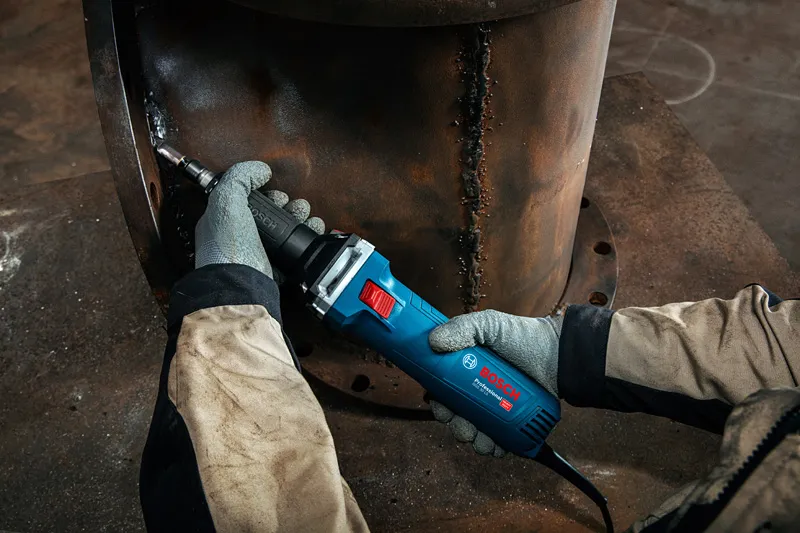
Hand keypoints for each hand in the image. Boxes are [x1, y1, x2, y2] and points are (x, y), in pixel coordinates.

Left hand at [195, 161, 324, 278]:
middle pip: (269, 214)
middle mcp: (240, 238)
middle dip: (287, 205)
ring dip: (300, 219)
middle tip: (296, 206)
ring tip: (308, 216)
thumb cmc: (229, 248)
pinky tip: (314, 230)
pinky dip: (308, 238)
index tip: (275, 193)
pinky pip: (295, 250)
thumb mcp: (226, 200)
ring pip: (284, 230)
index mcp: (223, 221)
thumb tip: (260, 170)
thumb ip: (240, 177)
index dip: (263, 191)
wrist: (243, 287)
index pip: (245, 199)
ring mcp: (258, 254)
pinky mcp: (276, 269)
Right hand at [427, 310, 562, 456]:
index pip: (443, 391)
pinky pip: (497, 441)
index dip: (439, 403)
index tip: (441, 407)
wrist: (559, 356)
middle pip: (456, 416)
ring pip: (475, 432)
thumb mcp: (490, 325)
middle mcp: (478, 390)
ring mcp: (495, 408)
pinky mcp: (512, 422)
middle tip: (464, 426)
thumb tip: (434, 342)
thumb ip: (463, 327)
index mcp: (466, 370)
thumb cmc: (525, 338)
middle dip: (456, 426)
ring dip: (473, 440)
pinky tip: (495, 446)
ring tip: (481, 438)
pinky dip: (493, 447)